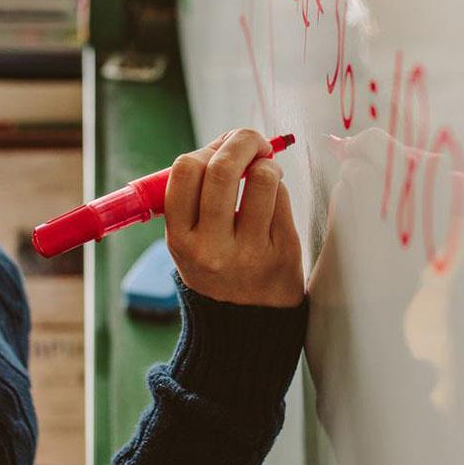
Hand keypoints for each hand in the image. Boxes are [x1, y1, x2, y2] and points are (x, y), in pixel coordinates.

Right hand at [163, 127, 305, 307]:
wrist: (246, 324)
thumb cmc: (214, 264)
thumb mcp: (188, 239)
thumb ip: (197, 193)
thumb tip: (226, 141)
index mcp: (180, 239)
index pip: (185, 172)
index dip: (206, 148)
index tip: (220, 148)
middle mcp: (211, 247)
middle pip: (223, 169)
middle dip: (241, 141)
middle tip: (251, 141)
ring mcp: (249, 252)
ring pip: (262, 179)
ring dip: (266, 164)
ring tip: (265, 171)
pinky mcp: (283, 253)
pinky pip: (283, 199)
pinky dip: (278, 189)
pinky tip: (273, 200)